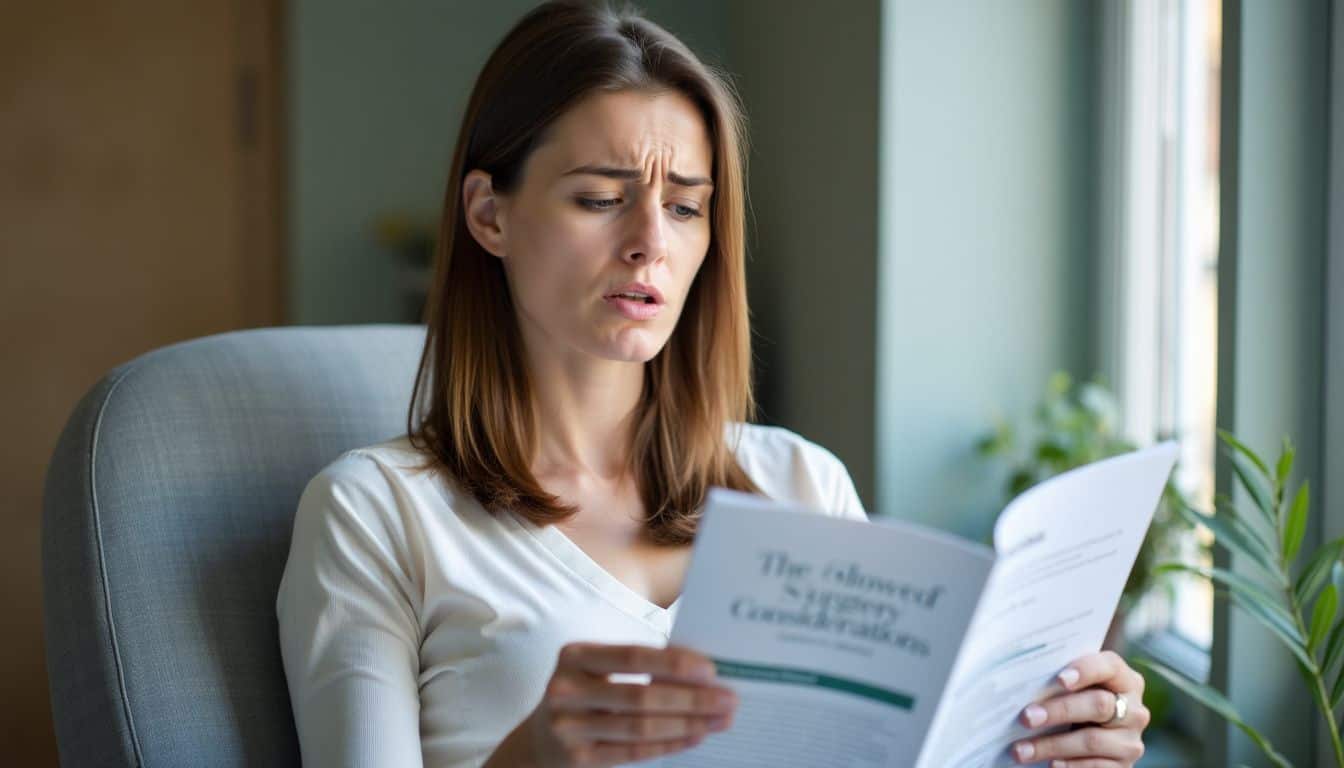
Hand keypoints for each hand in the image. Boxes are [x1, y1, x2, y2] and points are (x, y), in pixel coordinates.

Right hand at [496, 642, 737, 767]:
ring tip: (719, 719)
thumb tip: (700, 669)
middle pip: (640, 696)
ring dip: (688, 724)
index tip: (712, 670)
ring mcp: (568, 728)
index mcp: (574, 656)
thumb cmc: (586, 692)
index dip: (674, 664)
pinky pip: (633, 752)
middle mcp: (566, 690)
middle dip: (691, 698)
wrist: (540, 738)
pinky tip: (696, 736)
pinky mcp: (578, 759)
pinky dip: (670, 744)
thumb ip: (638, 664)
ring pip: (640, 727)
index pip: (632, 657)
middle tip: (728, 699)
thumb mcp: (598, 669)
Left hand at [1010, 650, 1149, 766]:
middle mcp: (1134, 709)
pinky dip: (1069, 765)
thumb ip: (1059, 680)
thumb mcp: (1073, 689)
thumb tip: (1020, 680)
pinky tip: (1049, 763)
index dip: (1086, 670)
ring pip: (1092, 740)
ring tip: (1021, 749)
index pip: (1109, 666)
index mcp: (1123, 679)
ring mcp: (1130, 740)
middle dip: (1059, 710)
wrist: (1090, 741)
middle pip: (1099, 704)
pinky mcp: (1123, 766)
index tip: (1059, 679)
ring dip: (1052, 745)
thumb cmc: (1074, 703)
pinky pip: (1095, 767)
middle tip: (1026, 717)